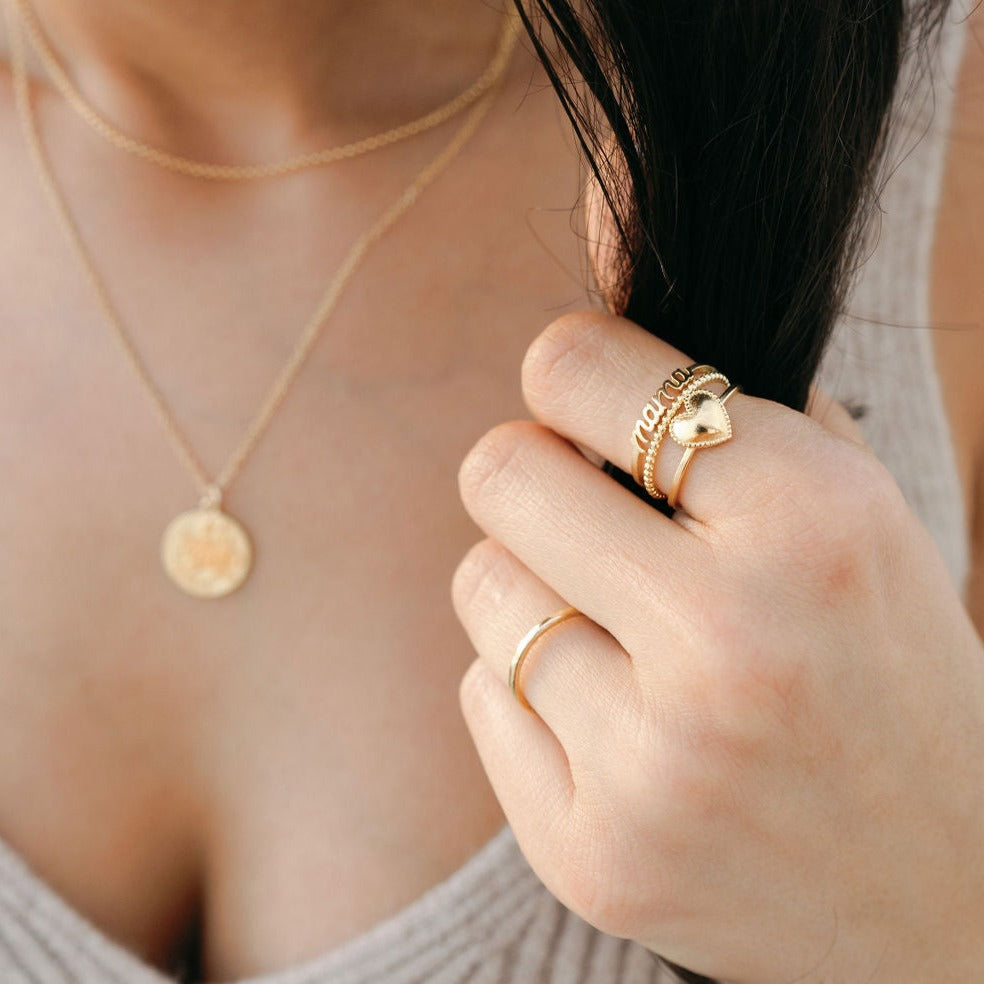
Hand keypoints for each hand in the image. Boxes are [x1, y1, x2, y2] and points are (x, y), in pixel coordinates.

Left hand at [452, 311, 983, 983]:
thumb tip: (596, 221)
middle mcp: (728, 643)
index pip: (578, 371)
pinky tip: (617, 717)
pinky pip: (482, 694)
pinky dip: (531, 685)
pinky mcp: (590, 854)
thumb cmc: (886, 667)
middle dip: (534, 473)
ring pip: (481, 586)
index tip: (589, 398)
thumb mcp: (848, 502)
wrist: (947, 894)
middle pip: (498, 473)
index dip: (571, 371)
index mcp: (812, 522)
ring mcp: (651, 766)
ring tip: (619, 625)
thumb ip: (725, 377)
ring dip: (534, 583)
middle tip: (588, 508)